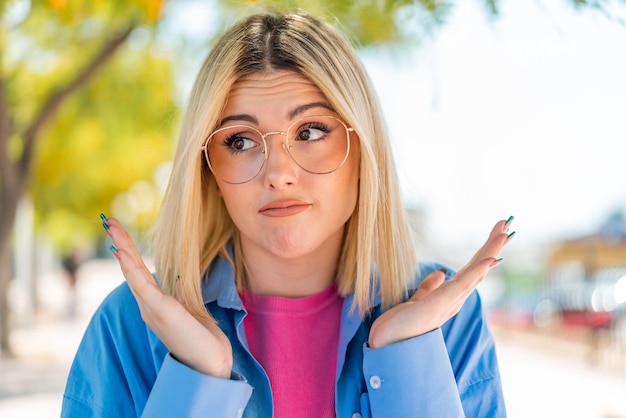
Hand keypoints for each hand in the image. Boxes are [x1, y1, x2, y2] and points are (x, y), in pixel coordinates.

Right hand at [102, 215, 232, 377]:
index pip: (138, 272)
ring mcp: (152, 309)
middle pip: (130, 269)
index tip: (119, 234)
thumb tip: (177, 278)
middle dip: (121, 243)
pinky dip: (131, 270)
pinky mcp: (161, 311)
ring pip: (132, 273)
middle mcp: (148, 306)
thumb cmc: (201, 338)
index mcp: (154, 303)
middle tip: (109, 221)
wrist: (210, 362)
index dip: (129, 252)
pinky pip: (142, 286)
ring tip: (113, 229)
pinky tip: (123, 254)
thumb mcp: (189, 310)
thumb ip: (180, 294)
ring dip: (123, 249)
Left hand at [368, 216, 514, 348]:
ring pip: (477, 271)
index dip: (484, 252)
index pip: (472, 270)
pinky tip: (490, 258)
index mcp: (450, 297)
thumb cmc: (400, 326)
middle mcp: (455, 299)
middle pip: (479, 268)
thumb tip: (441, 273)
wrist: (387, 343)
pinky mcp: (441, 303)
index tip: (497, 235)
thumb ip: (429, 288)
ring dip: (491, 251)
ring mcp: (451, 302)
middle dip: (493, 246)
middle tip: (507, 224)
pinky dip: (478, 271)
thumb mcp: (417, 300)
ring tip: (505, 232)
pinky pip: (464, 284)